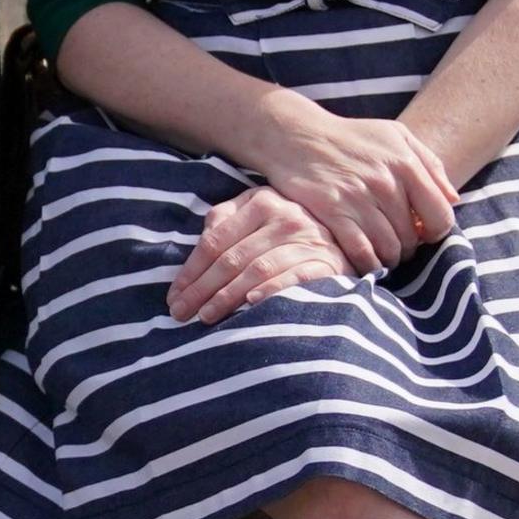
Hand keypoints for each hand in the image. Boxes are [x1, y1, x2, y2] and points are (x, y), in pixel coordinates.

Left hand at [169, 186, 350, 322]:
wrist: (345, 242)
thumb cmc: (288, 235)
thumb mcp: (255, 218)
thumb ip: (225, 224)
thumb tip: (194, 253)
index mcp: (261, 201)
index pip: (216, 240)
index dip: (191, 270)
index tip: (173, 296)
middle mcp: (285, 215)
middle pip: (232, 257)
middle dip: (202, 289)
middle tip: (180, 314)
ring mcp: (308, 238)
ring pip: (257, 269)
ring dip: (227, 296)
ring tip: (206, 317)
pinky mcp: (328, 262)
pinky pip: (293, 278)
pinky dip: (271, 290)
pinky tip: (250, 304)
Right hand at [252, 98, 456, 273]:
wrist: (298, 135)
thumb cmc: (352, 137)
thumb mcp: (396, 136)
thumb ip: (430, 164)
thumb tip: (454, 200)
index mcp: (406, 163)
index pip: (440, 216)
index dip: (436, 233)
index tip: (424, 234)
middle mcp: (385, 182)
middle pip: (412, 237)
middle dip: (409, 247)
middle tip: (398, 245)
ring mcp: (358, 198)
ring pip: (389, 249)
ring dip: (388, 258)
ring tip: (382, 254)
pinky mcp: (333, 212)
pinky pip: (361, 252)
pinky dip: (367, 264)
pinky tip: (365, 261)